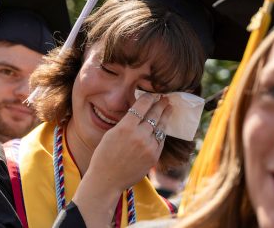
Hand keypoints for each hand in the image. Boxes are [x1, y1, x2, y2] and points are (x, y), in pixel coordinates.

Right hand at [72, 93, 171, 225]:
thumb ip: (126, 123)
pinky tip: (163, 126)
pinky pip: (160, 140)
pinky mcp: (153, 157)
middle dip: (160, 105)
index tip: (152, 94)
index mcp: (125, 127)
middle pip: (154, 115)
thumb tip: (138, 113)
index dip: (148, 98)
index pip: (142, 106)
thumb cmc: (104, 155)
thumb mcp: (111, 134)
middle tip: (165, 98)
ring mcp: (148, 147)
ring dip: (165, 116)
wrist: (107, 179)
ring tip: (169, 108)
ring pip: (160, 127)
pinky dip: (162, 132)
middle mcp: (139, 136)